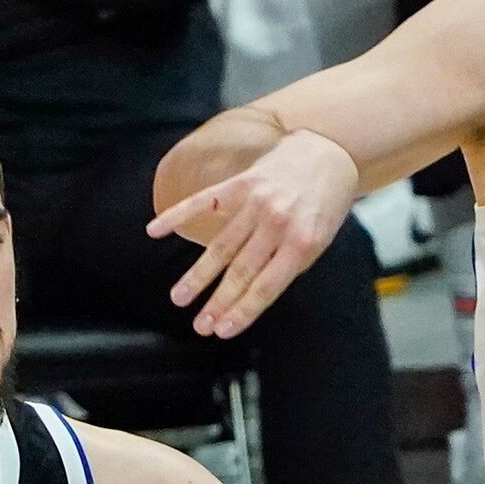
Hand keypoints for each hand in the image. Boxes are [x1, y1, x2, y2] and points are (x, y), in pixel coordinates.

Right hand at [146, 129, 359, 336]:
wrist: (329, 153)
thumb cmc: (324, 204)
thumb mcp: (321, 240)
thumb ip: (289, 265)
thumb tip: (254, 295)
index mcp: (301, 243)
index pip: (266, 286)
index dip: (243, 311)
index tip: (222, 330)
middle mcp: (277, 223)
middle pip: (240, 271)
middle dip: (217, 301)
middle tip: (198, 324)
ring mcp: (256, 202)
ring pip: (220, 246)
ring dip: (198, 275)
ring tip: (178, 297)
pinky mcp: (240, 183)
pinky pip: (203, 201)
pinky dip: (177, 215)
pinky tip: (155, 231)